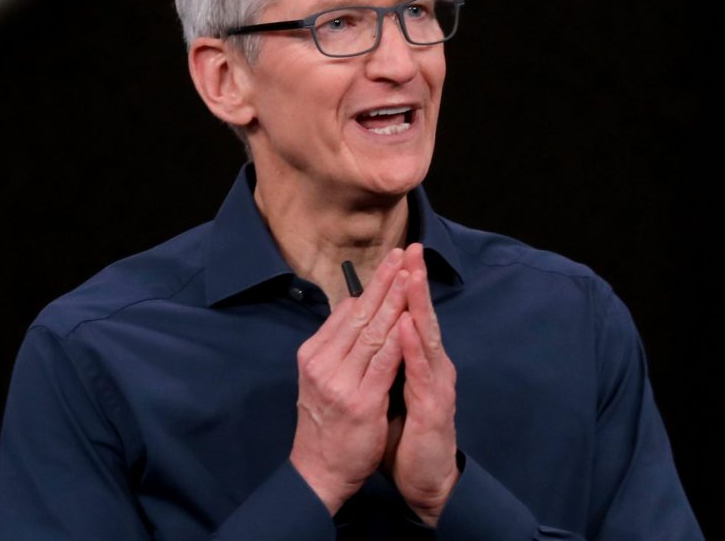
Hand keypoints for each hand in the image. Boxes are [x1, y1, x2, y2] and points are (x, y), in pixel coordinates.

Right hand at [289, 248, 407, 513]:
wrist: (318, 471)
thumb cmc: (325, 425)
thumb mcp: (319, 379)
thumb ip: (335, 348)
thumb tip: (350, 312)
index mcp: (313, 354)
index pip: (346, 312)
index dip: (371, 285)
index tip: (390, 262)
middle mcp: (322, 362)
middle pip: (359, 315)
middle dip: (384, 283)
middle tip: (403, 254)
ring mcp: (339, 382)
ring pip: (373, 333)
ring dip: (394, 302)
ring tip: (410, 277)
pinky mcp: (359, 402)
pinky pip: (383, 364)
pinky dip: (399, 340)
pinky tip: (410, 321)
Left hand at [389, 242, 459, 525]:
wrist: (423, 478)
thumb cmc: (403, 431)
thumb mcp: (388, 386)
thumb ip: (385, 357)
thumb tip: (367, 326)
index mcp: (419, 360)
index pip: (409, 314)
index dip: (404, 284)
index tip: (399, 252)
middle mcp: (432, 367)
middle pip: (421, 317)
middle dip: (414, 282)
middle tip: (412, 247)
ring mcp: (436, 386)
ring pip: (427, 339)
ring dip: (418, 305)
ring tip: (413, 274)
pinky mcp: (436, 408)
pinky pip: (423, 374)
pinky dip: (416, 348)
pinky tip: (410, 327)